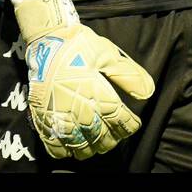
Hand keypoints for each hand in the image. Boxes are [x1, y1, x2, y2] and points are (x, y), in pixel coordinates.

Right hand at [13, 0, 154, 158]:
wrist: (47, 40)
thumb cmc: (80, 46)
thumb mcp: (109, 55)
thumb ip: (129, 76)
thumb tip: (148, 94)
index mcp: (97, 94)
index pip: (120, 121)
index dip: (129, 125)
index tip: (133, 124)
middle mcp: (78, 110)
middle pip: (101, 137)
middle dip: (112, 138)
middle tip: (116, 135)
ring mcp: (58, 117)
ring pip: (80, 145)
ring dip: (92, 147)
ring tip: (97, 142)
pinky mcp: (42, 118)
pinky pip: (54, 146)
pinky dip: (66, 151)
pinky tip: (73, 147)